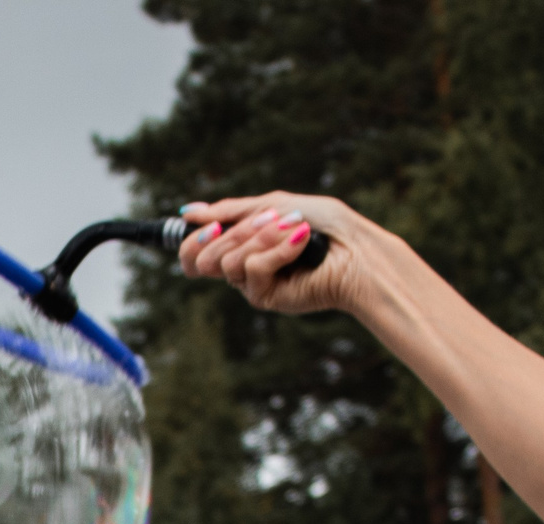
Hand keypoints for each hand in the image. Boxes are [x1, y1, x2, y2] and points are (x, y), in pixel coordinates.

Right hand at [177, 193, 371, 317]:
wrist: (355, 250)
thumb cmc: (322, 225)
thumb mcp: (273, 206)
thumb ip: (232, 211)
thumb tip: (188, 212)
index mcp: (240, 246)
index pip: (194, 254)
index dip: (193, 241)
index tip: (210, 225)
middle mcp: (241, 268)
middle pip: (202, 259)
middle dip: (236, 233)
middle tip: (269, 220)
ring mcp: (251, 284)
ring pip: (227, 262)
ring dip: (261, 238)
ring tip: (293, 229)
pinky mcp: (265, 297)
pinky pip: (252, 268)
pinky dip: (278, 249)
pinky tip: (302, 243)